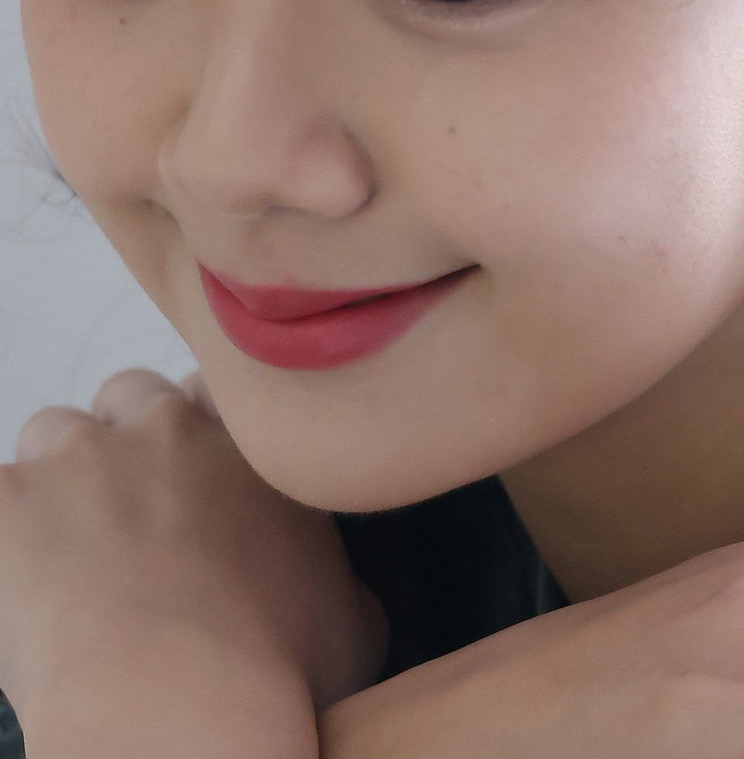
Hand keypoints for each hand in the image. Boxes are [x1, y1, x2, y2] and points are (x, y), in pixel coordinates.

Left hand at [0, 367, 389, 719]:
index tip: (192, 479)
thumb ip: (331, 568)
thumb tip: (328, 581)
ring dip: (58, 479)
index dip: (197, 430)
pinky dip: (3, 529)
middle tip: (126, 516)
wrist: (183, 705)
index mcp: (248, 447)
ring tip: (63, 552)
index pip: (214, 392)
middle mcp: (170, 429)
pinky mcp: (7, 501)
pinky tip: (17, 580)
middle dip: (125, 442)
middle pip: (132, 396)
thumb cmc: (275, 673)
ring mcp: (82, 457)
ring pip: (54, 432)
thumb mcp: (354, 615)